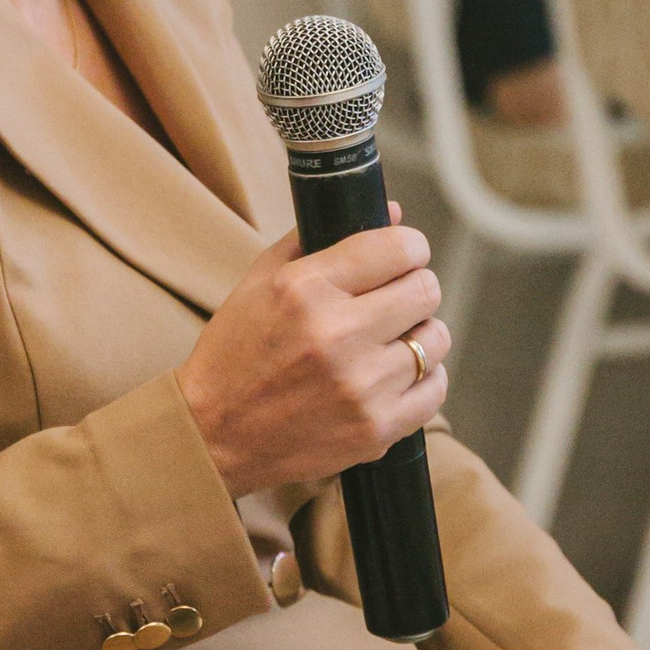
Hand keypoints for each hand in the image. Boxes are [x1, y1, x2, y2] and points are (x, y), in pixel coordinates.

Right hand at [177, 210, 447, 496]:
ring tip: (389, 342)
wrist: (213, 437)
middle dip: (413, 288)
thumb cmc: (235, 353)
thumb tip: (393, 212)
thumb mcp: (261, 281)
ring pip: (435, 339)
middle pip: (426, 290)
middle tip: (393, 300)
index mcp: (306, 289)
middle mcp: (337, 335)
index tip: (402, 256)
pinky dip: (420, 380)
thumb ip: (320, 237)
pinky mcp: (374, 431)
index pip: (399, 247)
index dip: (409, 246)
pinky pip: (433, 390)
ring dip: (418, 335)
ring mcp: (360, 387)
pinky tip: (392, 377)